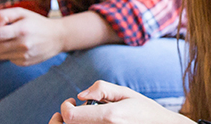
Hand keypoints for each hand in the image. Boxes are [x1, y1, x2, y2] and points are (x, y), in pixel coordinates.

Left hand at [0, 8, 65, 66]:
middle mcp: (23, 44)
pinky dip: (3, 54)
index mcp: (22, 30)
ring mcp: (24, 55)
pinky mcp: (24, 63)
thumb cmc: (38, 23)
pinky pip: (7, 59)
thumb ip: (5, 15)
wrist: (58, 37)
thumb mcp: (23, 12)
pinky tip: (10, 47)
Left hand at [51, 81, 193, 123]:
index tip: (71, 101)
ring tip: (86, 115)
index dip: (64, 107)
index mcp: (110, 117)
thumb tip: (80, 95)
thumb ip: (102, 89)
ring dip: (76, 122)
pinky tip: (94, 121)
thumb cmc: (145, 111)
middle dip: (67, 116)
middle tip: (76, 108)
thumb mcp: (126, 93)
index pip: (70, 117)